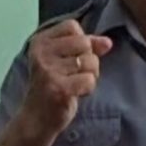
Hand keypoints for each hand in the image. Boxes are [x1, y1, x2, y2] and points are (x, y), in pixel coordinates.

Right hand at [20, 19, 112, 136]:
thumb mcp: (65, 60)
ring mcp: (48, 70)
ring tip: (74, 84)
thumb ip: (87, 46)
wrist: (37, 119)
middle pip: (84, 43)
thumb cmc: (53, 86)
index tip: (71, 57)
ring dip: (89, 75)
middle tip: (74, 74)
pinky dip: (88, 88)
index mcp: (40, 41)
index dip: (81, 41)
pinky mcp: (58, 88)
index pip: (72, 26)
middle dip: (88, 60)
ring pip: (90, 61)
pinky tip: (75, 93)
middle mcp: (41, 53)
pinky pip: (90, 79)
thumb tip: (108, 42)